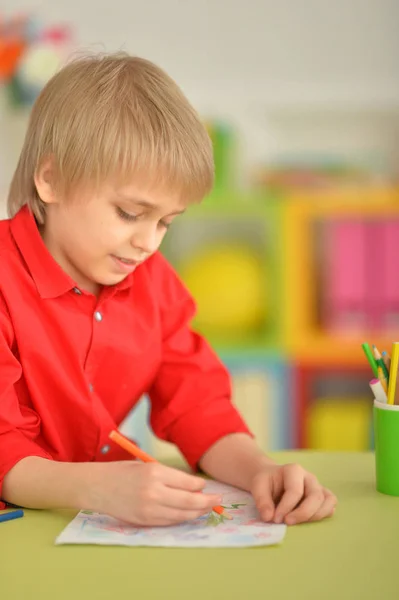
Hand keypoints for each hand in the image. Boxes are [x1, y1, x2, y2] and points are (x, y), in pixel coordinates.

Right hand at [86, 461, 221, 525]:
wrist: (97, 486)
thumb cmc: (122, 472)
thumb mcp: (146, 466)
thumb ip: (168, 476)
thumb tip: (193, 486)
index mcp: (154, 472)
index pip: (186, 482)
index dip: (200, 486)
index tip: (206, 486)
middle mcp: (153, 491)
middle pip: (188, 501)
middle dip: (206, 502)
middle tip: (218, 500)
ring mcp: (148, 509)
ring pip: (180, 514)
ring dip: (196, 512)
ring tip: (206, 509)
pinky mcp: (143, 521)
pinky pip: (168, 521)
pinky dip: (180, 519)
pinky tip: (188, 515)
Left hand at [250, 463, 336, 525]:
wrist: (272, 478)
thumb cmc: (266, 482)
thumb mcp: (258, 486)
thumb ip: (262, 501)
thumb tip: (268, 517)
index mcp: (294, 470)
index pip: (295, 491)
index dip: (286, 507)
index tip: (275, 519)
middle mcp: (309, 477)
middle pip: (315, 496)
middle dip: (303, 513)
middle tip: (287, 523)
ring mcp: (318, 486)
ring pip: (328, 501)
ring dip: (315, 516)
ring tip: (298, 523)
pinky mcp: (322, 496)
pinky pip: (331, 505)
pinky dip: (323, 515)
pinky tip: (308, 520)